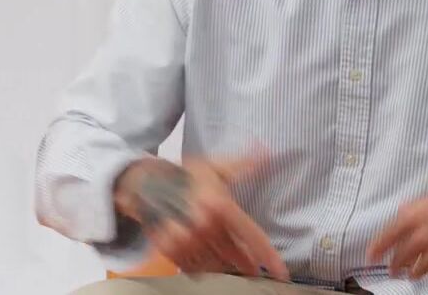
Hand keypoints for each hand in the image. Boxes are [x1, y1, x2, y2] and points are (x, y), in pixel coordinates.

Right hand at [113, 152, 289, 280]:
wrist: (145, 184)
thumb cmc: (186, 175)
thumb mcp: (216, 167)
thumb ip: (244, 164)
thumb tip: (268, 151)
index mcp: (220, 205)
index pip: (252, 237)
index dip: (269, 258)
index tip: (282, 274)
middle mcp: (205, 226)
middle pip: (236, 256)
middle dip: (247, 264)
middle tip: (255, 270)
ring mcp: (187, 241)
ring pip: (217, 265)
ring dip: (227, 266)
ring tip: (232, 265)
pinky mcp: (171, 251)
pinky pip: (196, 268)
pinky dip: (205, 267)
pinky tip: (210, 262)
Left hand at [366, 178, 427, 283]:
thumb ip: (422, 206)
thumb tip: (401, 215)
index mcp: (426, 209)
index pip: (393, 230)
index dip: (379, 245)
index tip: (371, 256)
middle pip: (405, 254)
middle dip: (396, 265)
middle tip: (394, 271)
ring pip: (422, 268)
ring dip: (416, 272)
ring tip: (416, 273)